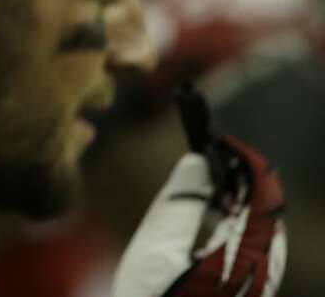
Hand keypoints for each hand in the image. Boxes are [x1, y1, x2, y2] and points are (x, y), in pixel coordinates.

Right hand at [112, 137, 285, 296]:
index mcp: (246, 255)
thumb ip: (181, 202)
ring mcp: (258, 285)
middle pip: (266, 211)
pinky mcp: (248, 293)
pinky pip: (253, 252)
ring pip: (262, 231)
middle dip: (240, 180)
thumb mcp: (157, 247)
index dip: (244, 161)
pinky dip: (234, 228)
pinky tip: (206, 227)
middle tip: (207, 161)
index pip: (262, 193)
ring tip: (204, 188)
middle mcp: (263, 270)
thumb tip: (196, 164)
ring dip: (238, 204)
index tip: (217, 142)